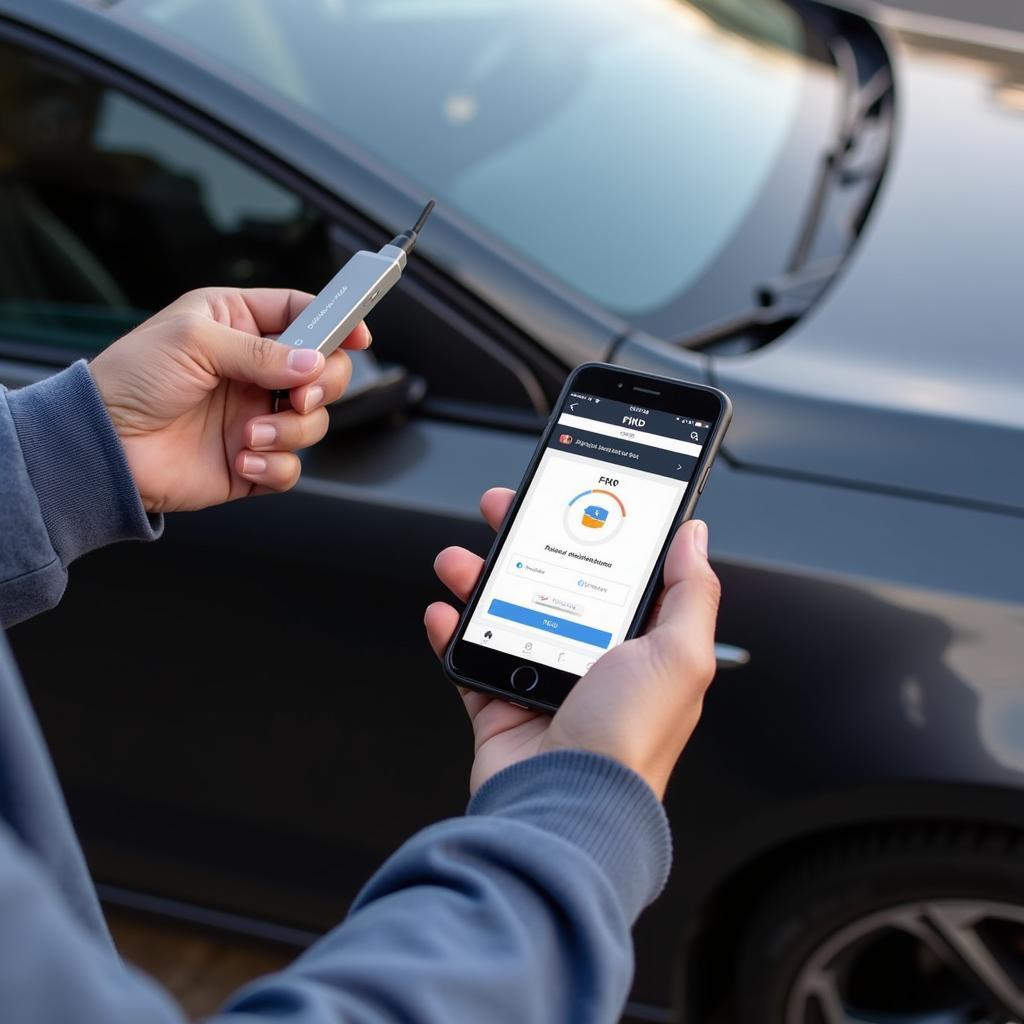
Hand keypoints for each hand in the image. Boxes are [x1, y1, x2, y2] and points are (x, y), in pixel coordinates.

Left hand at [89, 287, 368, 512]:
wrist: (102, 447)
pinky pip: (291, 467)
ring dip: (289, 430)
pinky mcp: (253, 462)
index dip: (337, 322)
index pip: (304, 315)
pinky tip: (241, 461)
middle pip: (325, 371)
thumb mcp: (194, 341)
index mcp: (239, 325)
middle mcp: (255, 371)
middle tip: (302, 394)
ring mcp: (257, 416)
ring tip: (248, 434)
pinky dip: (273, 467)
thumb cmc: (131, 380)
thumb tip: (311, 362)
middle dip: (323, 385)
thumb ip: (260, 351)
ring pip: (314, 422)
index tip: (359, 336)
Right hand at [424, 488, 720, 797]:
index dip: (596, 532)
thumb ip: (691, 592)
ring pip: (506, 612)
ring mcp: (545, 684)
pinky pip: (471, 659)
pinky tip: (442, 612)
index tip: (571, 499)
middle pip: (553, 582)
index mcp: (641, 647)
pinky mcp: (502, 708)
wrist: (567, 808)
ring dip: (478, 580)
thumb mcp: (680, 656)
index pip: (617, 572)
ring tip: (458, 560)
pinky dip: (452, 632)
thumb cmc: (628, 742)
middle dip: (523, 542)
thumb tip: (695, 536)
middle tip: (500, 510)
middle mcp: (593, 663)